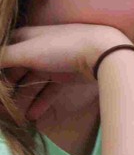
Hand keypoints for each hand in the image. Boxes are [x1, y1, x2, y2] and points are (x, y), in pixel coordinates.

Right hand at [2, 25, 132, 118]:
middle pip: (15, 69)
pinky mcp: (67, 76)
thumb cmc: (61, 47)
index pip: (3, 51)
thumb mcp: (26, 51)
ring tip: (13, 116)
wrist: (103, 53)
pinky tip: (32, 117)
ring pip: (31, 82)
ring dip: (21, 98)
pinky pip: (49, 91)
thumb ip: (1, 57)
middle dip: (6, 88)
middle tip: (2, 106)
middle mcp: (37, 49)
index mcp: (26, 37)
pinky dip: (40, 103)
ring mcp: (53, 63)